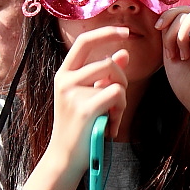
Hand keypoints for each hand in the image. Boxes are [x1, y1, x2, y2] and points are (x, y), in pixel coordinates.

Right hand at [48, 27, 129, 176]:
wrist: (66, 158)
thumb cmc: (80, 127)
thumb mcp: (90, 97)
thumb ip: (105, 75)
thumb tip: (123, 53)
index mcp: (64, 74)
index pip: (85, 41)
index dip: (106, 33)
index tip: (125, 31)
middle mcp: (65, 79)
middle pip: (109, 63)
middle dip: (122, 82)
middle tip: (117, 104)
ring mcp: (72, 93)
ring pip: (116, 81)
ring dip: (122, 101)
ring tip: (112, 118)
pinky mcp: (85, 107)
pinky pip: (117, 95)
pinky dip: (120, 111)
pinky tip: (111, 126)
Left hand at [157, 7, 189, 111]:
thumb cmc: (186, 83)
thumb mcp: (170, 53)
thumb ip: (168, 34)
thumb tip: (165, 16)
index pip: (181, 12)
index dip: (167, 15)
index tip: (157, 28)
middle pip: (185, 12)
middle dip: (172, 31)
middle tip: (173, 53)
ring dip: (181, 36)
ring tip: (184, 55)